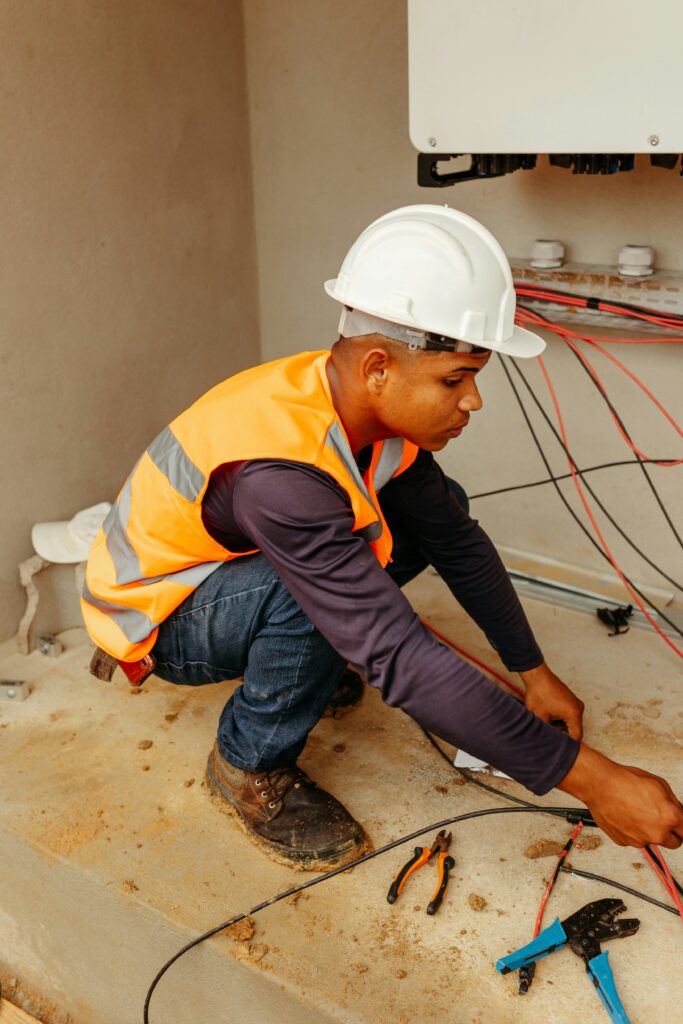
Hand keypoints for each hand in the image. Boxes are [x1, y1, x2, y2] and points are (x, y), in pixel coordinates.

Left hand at [519, 662, 584, 740]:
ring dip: (560, 725)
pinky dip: (560, 718)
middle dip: (561, 733)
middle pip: (574, 729)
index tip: (558, 747)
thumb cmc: (539, 693)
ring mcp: (575, 703)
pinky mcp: (571, 700)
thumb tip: (546, 742)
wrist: (537, 677)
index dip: (567, 743)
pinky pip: (569, 715)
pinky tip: (549, 715)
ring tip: (547, 722)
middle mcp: (578, 708)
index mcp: (574, 713)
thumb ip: (546, 732)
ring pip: (570, 722)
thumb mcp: (540, 717)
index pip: (576, 736)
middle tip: (549, 733)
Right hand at [559, 745, 682, 848]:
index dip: (682, 826)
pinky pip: (634, 839)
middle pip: (674, 843)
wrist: (600, 785)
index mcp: (669, 818)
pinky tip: (626, 815)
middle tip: (662, 820)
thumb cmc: (625, 781)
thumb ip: (672, 803)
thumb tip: (676, 811)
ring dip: (649, 830)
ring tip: (636, 811)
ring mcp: (639, 840)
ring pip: (651, 839)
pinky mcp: (624, 842)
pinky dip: (632, 831)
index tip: (680, 825)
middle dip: (671, 832)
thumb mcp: (659, 784)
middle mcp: (656, 833)